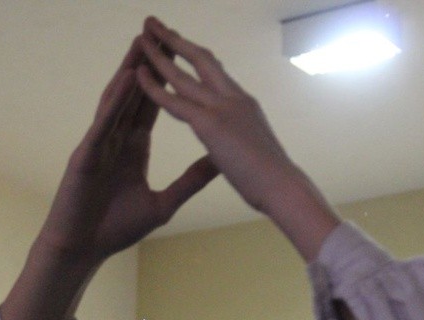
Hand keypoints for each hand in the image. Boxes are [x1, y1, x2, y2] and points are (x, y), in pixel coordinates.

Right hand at [3, 35, 218, 319]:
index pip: (152, 107)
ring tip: (141, 45)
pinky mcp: (86, 156)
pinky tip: (125, 83)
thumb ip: (189, 182)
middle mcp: (115, 140)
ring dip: (128, 72)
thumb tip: (217, 164)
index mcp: (133, 149)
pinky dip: (114, 103)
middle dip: (147, 65)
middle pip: (134, 95)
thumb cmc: (115, 230)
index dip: (165, 80)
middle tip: (159, 34)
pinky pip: (102, 125)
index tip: (180, 56)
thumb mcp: (163, 205)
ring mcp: (99, 145)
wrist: (83, 249)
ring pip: (116, 102)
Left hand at [135, 17, 340, 260]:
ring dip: (160, 52)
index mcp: (245, 106)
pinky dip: (153, 85)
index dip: (197, 58)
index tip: (182, 45)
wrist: (285, 190)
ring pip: (183, 73)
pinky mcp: (210, 123)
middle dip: (176, 40)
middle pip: (201, 60)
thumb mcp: (256, 155)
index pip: (218, 74)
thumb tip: (240, 152)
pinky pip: (174, 99)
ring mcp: (222, 108)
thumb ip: (243, 146)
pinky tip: (138, 72)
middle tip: (156, 25)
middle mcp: (234, 98)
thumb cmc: (275, 183)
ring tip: (142, 32)